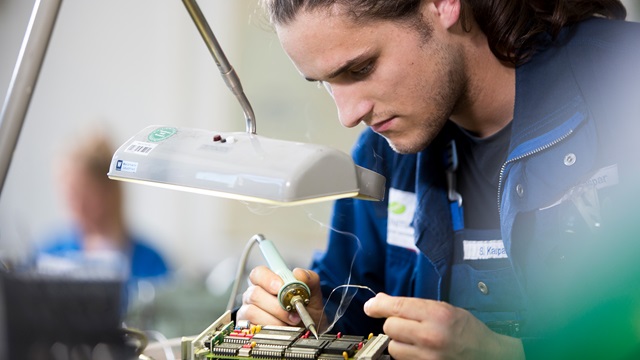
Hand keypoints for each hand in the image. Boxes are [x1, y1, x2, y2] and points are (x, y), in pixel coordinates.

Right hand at [237, 266, 326, 329]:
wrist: (309, 331)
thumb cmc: (306, 309)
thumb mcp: (312, 293)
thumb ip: (309, 279)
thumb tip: (299, 274)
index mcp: (266, 282)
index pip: (258, 273)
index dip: (267, 279)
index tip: (280, 287)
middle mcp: (254, 296)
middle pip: (254, 294)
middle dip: (276, 305)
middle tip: (292, 311)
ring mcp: (249, 312)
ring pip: (252, 312)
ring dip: (274, 319)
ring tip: (290, 323)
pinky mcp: (248, 328)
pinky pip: (253, 328)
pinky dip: (270, 330)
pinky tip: (281, 330)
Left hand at [364, 293, 524, 359]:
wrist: (487, 354)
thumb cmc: (467, 330)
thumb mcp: (444, 308)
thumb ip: (412, 305)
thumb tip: (380, 301)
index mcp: (437, 315)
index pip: (397, 307)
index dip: (378, 305)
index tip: (370, 306)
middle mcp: (431, 336)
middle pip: (390, 327)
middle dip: (394, 324)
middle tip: (407, 324)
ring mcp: (428, 357)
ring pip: (393, 347)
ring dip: (398, 342)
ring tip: (415, 339)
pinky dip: (406, 354)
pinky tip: (419, 350)